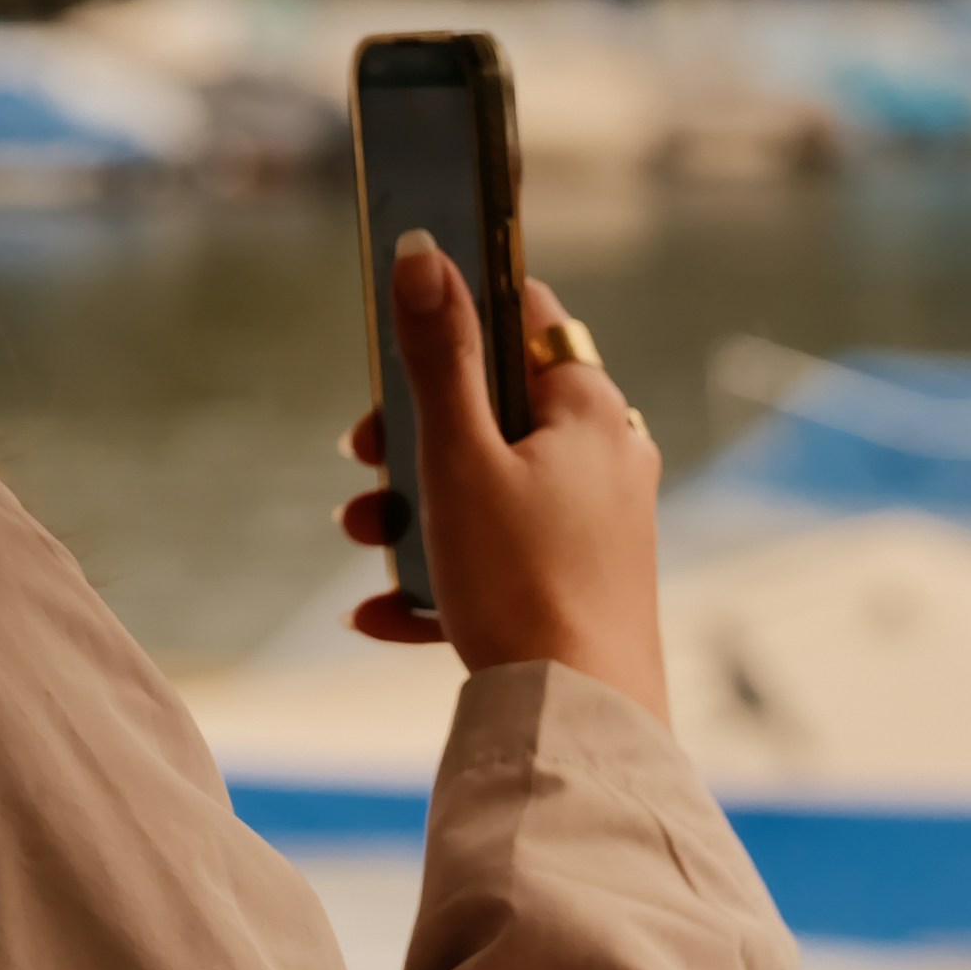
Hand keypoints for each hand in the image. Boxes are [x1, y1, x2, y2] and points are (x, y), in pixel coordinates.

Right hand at [335, 234, 669, 718]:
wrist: (578, 721)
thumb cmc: (522, 582)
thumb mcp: (458, 457)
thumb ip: (437, 355)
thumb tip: (423, 248)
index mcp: (591, 409)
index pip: (525, 316)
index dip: (455, 317)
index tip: (396, 347)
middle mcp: (609, 456)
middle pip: (495, 411)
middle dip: (412, 437)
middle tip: (362, 460)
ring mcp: (600, 526)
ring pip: (490, 489)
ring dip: (414, 511)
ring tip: (363, 543)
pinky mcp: (584, 587)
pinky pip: (502, 560)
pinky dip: (440, 575)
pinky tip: (377, 615)